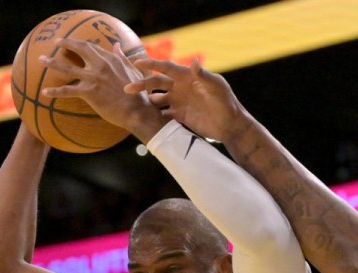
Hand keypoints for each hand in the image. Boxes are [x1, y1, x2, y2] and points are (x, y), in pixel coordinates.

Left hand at [40, 38, 164, 141]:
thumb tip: (116, 45)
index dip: (81, 44)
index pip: (93, 47)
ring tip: (41, 59)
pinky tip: (44, 92)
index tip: (73, 42)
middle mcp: (101, 66)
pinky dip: (55, 91)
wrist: (138, 112)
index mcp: (112, 60)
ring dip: (52, 63)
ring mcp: (94, 78)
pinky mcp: (90, 93)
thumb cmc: (138, 95)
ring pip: (68, 68)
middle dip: (66, 43)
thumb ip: (123, 58)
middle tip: (55, 42)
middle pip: (80, 49)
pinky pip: (68, 91)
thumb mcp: (133, 72)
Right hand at [125, 58, 246, 141]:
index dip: (151, 64)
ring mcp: (178, 102)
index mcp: (187, 77)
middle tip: (127, 89)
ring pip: (156, 99)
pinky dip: (152, 116)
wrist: (230, 125)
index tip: (136, 63)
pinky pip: (161, 115)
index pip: (165, 67)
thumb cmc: (226, 102)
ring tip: (131, 105)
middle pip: (156, 83)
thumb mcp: (217, 87)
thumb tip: (194, 61)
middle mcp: (179, 88)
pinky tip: (142, 119)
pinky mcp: (179, 116)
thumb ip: (204, 75)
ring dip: (144, 101)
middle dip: (141, 85)